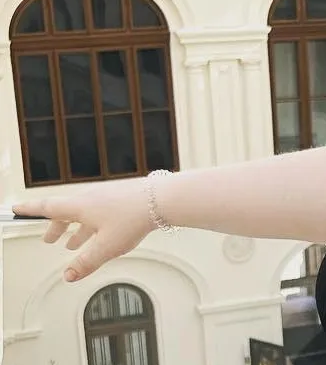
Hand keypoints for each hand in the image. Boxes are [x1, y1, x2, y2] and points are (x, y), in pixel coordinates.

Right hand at [12, 176, 156, 282]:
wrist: (163, 199)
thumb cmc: (134, 217)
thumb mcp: (106, 247)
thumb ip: (86, 263)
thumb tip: (69, 276)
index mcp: (80, 206)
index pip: (48, 207)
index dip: (31, 210)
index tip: (16, 209)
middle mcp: (91, 197)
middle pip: (67, 211)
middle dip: (57, 226)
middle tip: (50, 239)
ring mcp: (108, 196)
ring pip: (85, 213)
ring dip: (77, 227)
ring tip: (74, 243)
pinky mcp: (123, 198)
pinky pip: (101, 211)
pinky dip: (94, 224)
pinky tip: (102, 234)